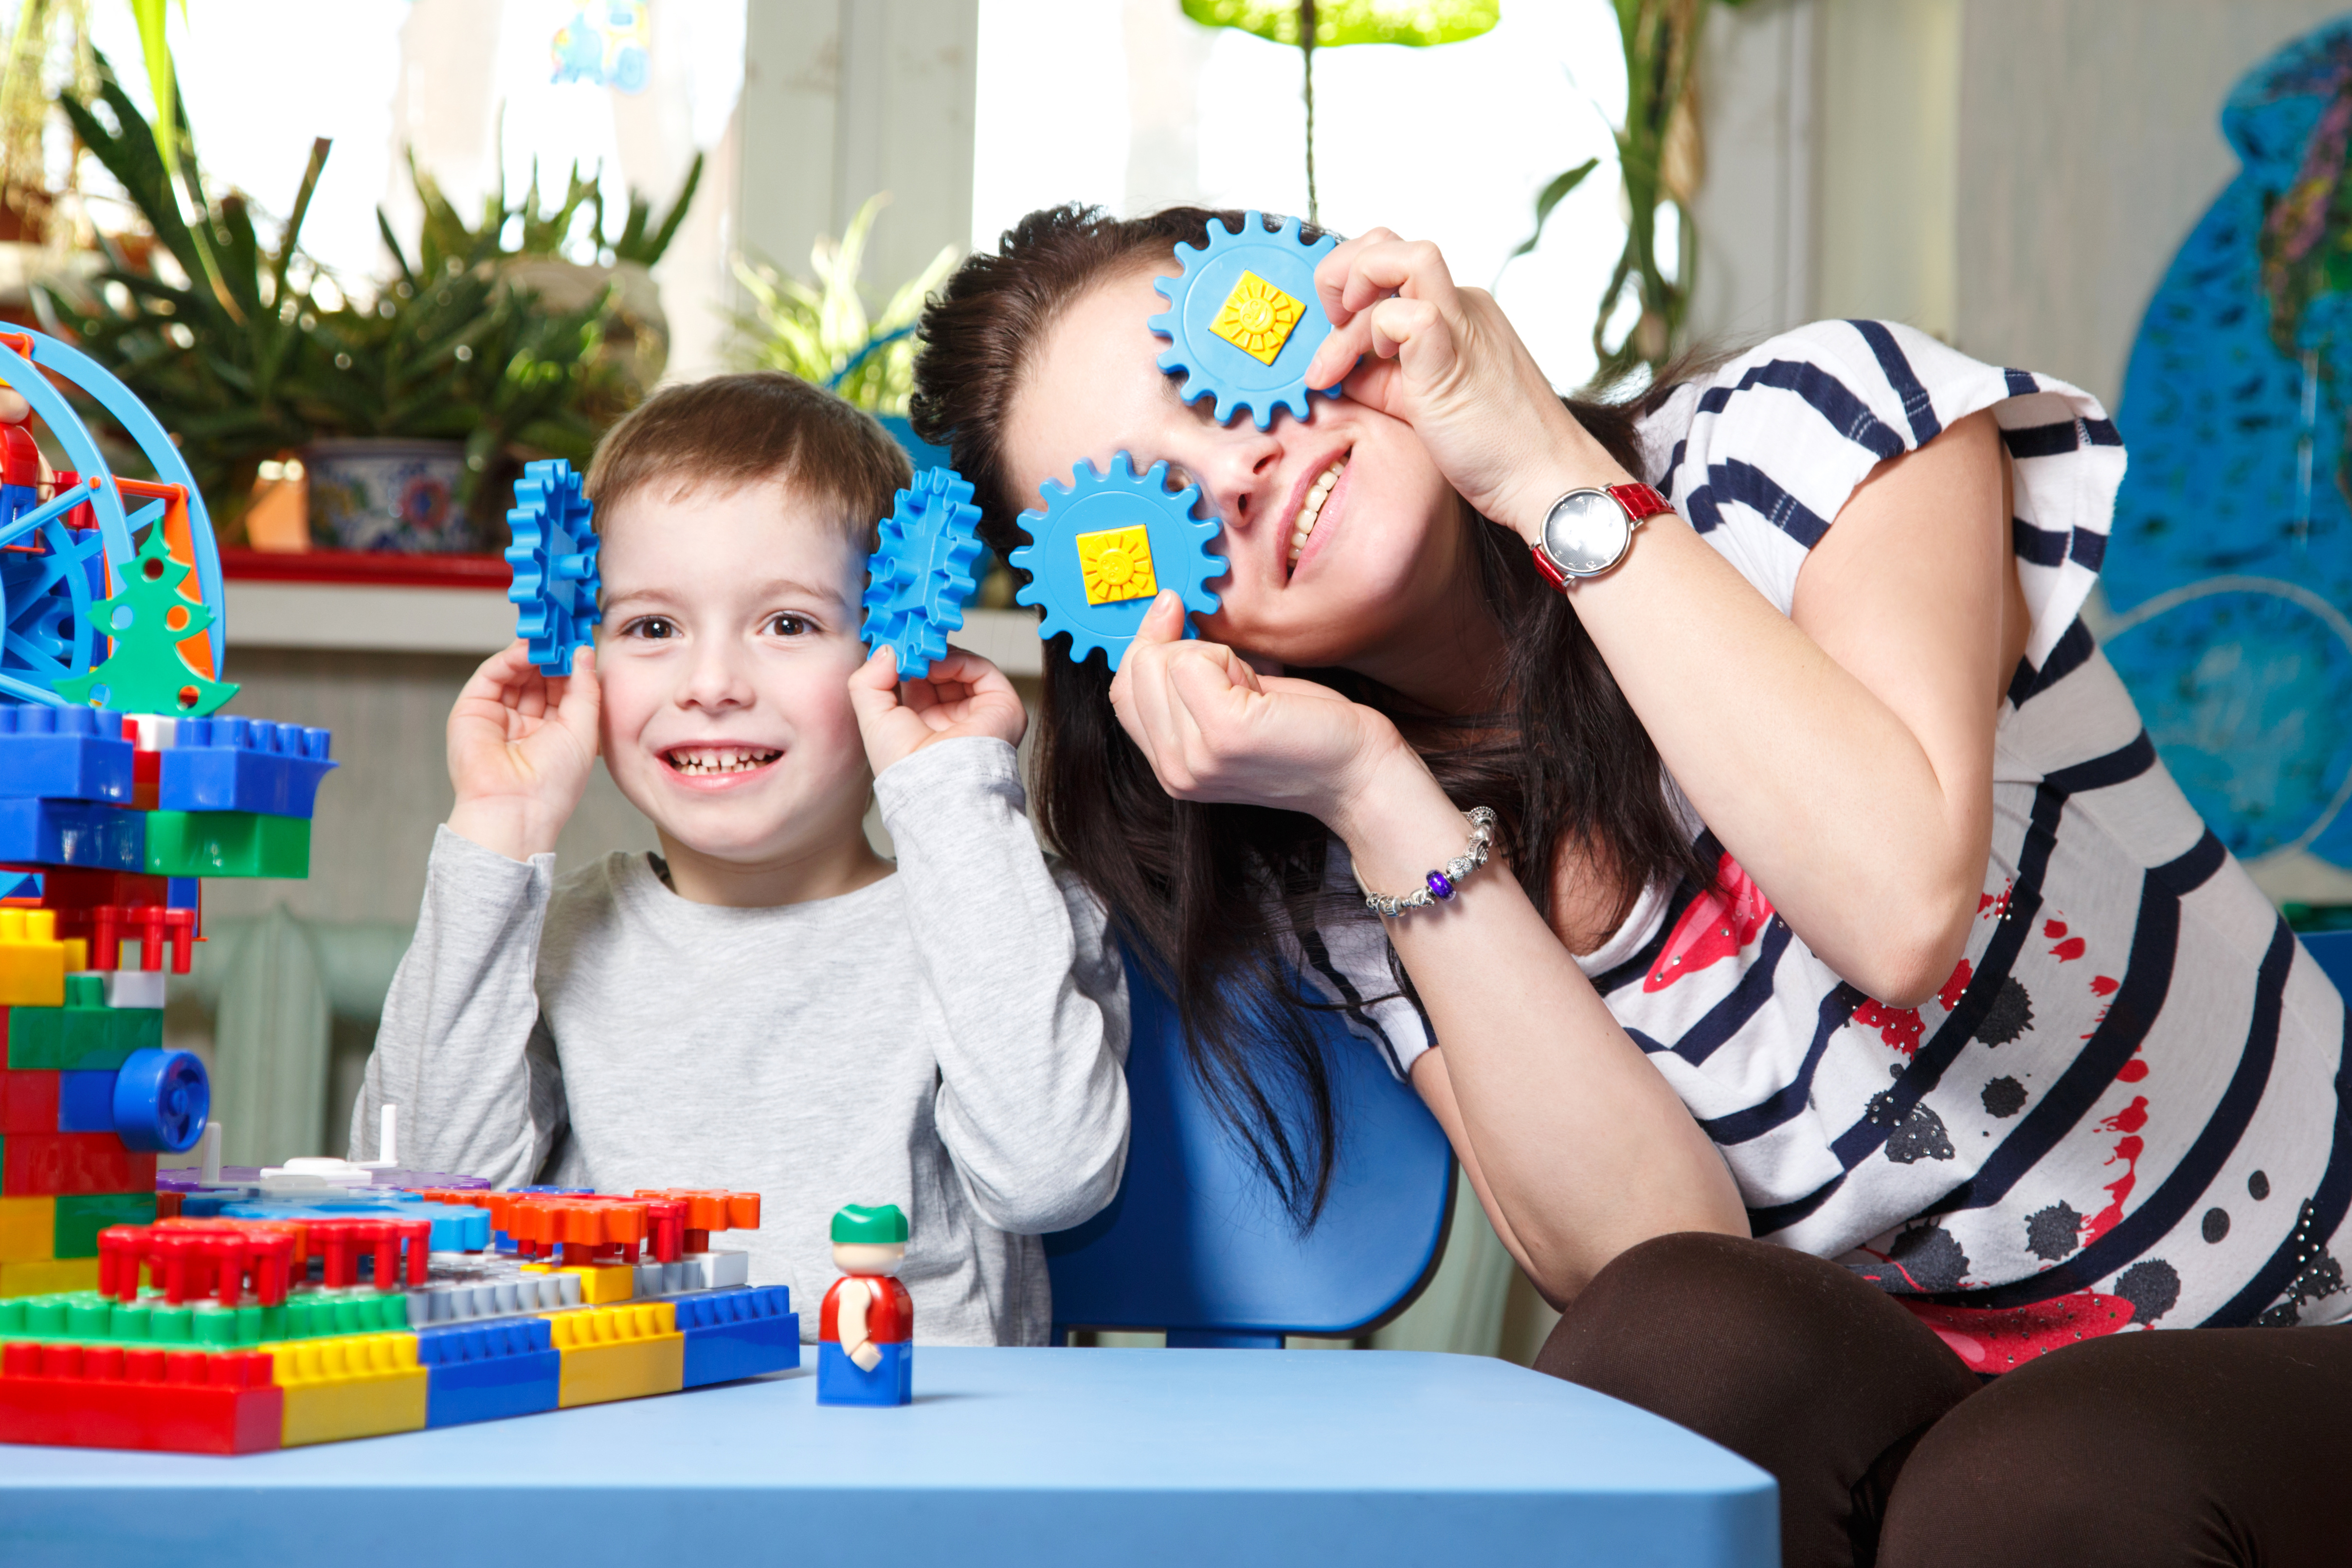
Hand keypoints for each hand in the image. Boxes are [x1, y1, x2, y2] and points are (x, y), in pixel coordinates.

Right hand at [444, 641, 601, 860]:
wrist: (515, 808)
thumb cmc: (553, 784)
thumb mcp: (583, 729)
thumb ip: (584, 687)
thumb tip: (583, 652)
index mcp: (557, 732)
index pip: (565, 688)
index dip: (573, 664)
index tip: (585, 641)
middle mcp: (528, 723)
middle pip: (540, 677)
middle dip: (554, 653)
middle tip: (566, 629)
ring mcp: (500, 716)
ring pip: (517, 673)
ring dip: (534, 652)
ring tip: (550, 635)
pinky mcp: (474, 710)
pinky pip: (493, 675)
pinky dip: (511, 658)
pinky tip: (529, 649)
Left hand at [850, 643, 1028, 775]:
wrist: (936, 785)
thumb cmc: (905, 766)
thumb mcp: (871, 718)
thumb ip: (868, 680)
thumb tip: (887, 651)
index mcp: (925, 727)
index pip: (917, 684)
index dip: (904, 662)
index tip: (891, 646)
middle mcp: (953, 720)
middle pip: (940, 673)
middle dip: (921, 655)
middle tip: (904, 642)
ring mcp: (978, 712)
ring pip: (961, 669)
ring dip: (937, 656)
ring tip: (919, 655)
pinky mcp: (1001, 706)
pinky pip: (981, 670)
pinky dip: (959, 660)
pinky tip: (937, 665)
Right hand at [1108, 592, 1403, 825]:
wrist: (1358, 773)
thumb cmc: (1305, 735)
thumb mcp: (1230, 708)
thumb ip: (1185, 683)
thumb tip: (1158, 612)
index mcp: (1169, 769)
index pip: (1121, 692)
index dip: (1145, 646)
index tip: (1174, 618)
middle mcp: (1174, 771)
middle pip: (1137, 671)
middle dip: (1186, 651)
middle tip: (1240, 679)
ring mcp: (1196, 756)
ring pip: (1165, 661)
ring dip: (1213, 655)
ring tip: (1252, 688)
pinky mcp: (1225, 733)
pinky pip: (1196, 661)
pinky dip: (1230, 659)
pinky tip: (1260, 688)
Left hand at [1301, 228, 1629, 539]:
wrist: (1548, 481)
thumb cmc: (1493, 449)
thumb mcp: (1417, 402)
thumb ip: (1377, 379)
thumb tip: (1334, 368)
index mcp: (1455, 313)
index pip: (1387, 268)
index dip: (1344, 293)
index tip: (1332, 349)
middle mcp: (1462, 307)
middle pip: (1388, 242)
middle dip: (1339, 272)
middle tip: (1330, 324)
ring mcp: (1463, 326)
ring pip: (1404, 256)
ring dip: (1354, 293)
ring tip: (1340, 354)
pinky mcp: (1455, 359)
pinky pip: (1411, 313)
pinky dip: (1376, 334)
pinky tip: (1379, 369)